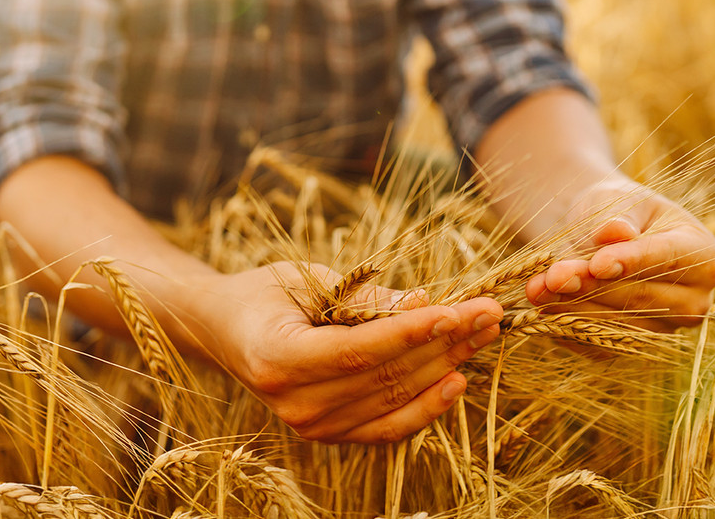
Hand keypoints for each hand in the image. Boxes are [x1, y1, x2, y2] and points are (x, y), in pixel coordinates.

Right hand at [198, 262, 503, 442]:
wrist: (226, 331)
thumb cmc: (265, 293)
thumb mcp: (307, 280)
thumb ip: (362, 298)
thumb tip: (423, 304)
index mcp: (278, 358)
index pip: (359, 350)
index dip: (412, 332)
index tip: (457, 310)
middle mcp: (294, 403)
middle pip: (384, 376)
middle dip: (444, 343)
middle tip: (488, 313)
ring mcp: (311, 426)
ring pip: (394, 400)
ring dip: (445, 367)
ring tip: (483, 335)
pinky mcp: (328, 434)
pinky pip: (387, 427)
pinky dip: (425, 407)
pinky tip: (456, 381)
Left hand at [525, 180, 714, 331]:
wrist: (597, 236)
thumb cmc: (616, 211)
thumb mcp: (617, 199)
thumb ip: (616, 217)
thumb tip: (615, 233)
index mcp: (704, 256)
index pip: (670, 260)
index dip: (633, 262)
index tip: (597, 262)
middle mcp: (693, 300)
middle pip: (641, 297)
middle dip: (593, 286)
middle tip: (554, 274)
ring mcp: (664, 329)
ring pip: (616, 324)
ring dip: (573, 307)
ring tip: (538, 287)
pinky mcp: (631, 346)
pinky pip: (598, 344)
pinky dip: (566, 324)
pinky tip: (544, 304)